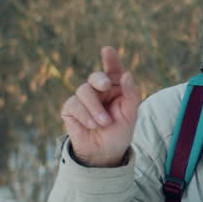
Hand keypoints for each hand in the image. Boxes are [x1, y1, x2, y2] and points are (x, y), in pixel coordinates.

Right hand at [60, 46, 141, 166]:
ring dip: (95, 108)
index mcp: (116, 88)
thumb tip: (127, 75)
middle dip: (100, 79)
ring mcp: (84, 98)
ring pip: (84, 90)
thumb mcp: (131, 114)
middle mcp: (99, 90)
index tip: (107, 50)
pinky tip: (91, 125)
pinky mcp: (70, 108)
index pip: (113, 70)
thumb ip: (131, 94)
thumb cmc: (119, 131)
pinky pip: (74, 104)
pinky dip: (84, 115)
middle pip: (96, 77)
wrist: (104, 151)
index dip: (111, 59)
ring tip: (104, 122)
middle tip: (106, 86)